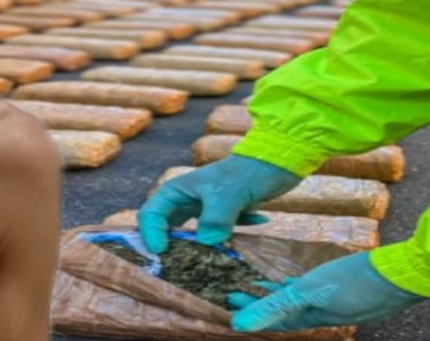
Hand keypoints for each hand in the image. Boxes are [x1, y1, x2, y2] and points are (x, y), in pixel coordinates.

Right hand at [137, 154, 301, 252]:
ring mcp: (203, 210)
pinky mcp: (221, 218)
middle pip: (166, 230)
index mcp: (177, 190)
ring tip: (211, 262)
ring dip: (199, 250)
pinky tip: (251, 227)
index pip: (151, 215)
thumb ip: (215, 219)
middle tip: (181, 269)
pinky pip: (214, 236)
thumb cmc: (249, 172)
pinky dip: (225, 242)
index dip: (151, 235)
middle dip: (173, 249)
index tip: (163, 253)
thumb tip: (207, 243)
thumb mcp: (230, 194)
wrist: (278, 161)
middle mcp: (186, 201)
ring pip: (191, 237)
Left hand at [228, 251, 424, 331]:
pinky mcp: (346, 289)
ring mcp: (335, 302)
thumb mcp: (309, 292)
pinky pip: (314, 291)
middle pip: (282, 311)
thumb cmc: (354, 282)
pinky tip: (298, 277)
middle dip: (259, 303)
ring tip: (259, 284)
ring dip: (277, 295)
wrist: (400, 276)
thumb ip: (274, 306)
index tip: (229, 303)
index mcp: (310, 316)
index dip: (250, 313)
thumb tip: (239, 325)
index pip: (272, 320)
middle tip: (238, 292)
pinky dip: (300, 286)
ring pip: (297, 301)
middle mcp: (320, 313)